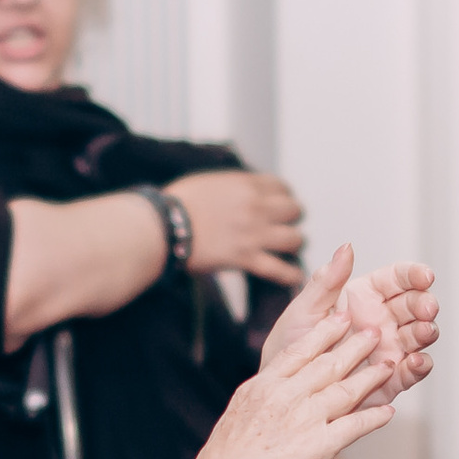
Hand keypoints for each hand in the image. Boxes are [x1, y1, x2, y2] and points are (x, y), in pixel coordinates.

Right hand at [168, 169, 304, 282]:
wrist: (163, 225)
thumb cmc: (177, 203)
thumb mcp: (209, 182)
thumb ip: (232, 186)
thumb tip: (240, 193)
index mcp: (246, 184)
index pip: (282, 187)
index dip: (283, 197)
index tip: (278, 206)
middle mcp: (256, 206)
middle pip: (295, 211)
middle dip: (290, 219)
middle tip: (282, 228)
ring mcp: (254, 233)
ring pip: (294, 239)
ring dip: (292, 245)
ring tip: (286, 250)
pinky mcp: (246, 258)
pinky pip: (280, 269)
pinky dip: (289, 275)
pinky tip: (292, 277)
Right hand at [193, 303, 393, 458]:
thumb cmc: (230, 454)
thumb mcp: (240, 410)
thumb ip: (262, 394)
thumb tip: (272, 384)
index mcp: (266, 386)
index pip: (300, 352)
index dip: (324, 333)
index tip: (341, 319)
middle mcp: (288, 397)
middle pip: (328, 365)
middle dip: (355, 347)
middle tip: (374, 333)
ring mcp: (307, 419)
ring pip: (346, 391)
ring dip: (370, 377)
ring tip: (387, 367)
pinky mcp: (322, 444)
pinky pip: (355, 426)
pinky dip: (373, 418)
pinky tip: (388, 412)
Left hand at [260, 252, 437, 408]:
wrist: (284, 392)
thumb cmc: (289, 347)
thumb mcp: (304, 311)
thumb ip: (327, 282)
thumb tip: (346, 247)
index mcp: (363, 299)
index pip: (396, 280)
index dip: (413, 275)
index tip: (425, 275)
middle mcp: (381, 322)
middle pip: (413, 306)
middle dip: (424, 304)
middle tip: (427, 307)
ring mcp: (387, 350)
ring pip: (418, 336)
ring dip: (426, 332)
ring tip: (424, 331)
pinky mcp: (388, 380)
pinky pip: (412, 372)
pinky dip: (420, 367)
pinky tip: (415, 361)